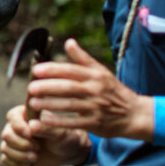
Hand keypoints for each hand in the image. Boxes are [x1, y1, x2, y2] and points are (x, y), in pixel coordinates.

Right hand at [0, 101, 87, 165]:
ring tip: (34, 157)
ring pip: (5, 147)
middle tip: (37, 148)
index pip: (12, 116)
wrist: (67, 152)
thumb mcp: (60, 133)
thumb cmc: (65, 137)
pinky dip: (15, 163)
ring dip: (19, 155)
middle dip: (21, 144)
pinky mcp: (15, 154)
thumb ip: (47, 128)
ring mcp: (15, 140)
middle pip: (6, 134)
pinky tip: (28, 164)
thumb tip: (31, 126)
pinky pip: (5, 159)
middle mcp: (17, 125)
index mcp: (26, 113)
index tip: (30, 134)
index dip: (18, 126)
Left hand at [26, 38, 154, 141]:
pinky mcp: (95, 124)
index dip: (52, 70)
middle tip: (30, 87)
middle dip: (47, 87)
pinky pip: (74, 123)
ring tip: (32, 103)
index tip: (35, 70)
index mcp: (95, 75)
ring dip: (49, 104)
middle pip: (68, 87)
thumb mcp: (101, 72)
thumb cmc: (113, 91)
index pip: (71, 70)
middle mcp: (95, 90)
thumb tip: (68, 41)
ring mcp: (95, 107)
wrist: (134, 114)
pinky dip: (58, 122)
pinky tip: (44, 120)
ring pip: (69, 105)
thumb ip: (83, 58)